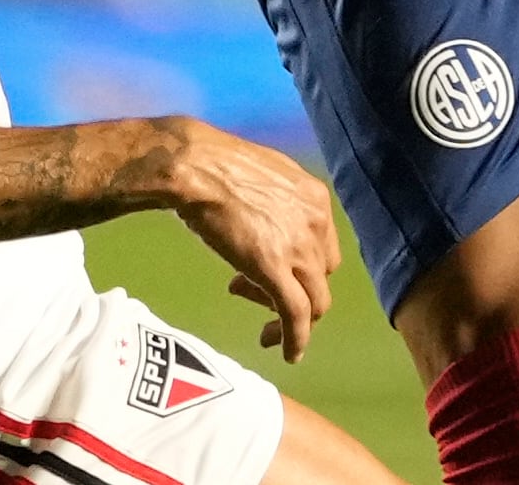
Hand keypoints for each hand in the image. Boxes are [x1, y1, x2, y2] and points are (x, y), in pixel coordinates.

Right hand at [161, 121, 341, 362]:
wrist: (195, 166)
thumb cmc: (216, 166)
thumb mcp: (264, 177)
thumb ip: (278, 202)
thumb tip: (268, 218)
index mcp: (316, 199)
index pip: (324, 248)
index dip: (300, 267)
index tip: (268, 272)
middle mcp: (316, 223)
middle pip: (321, 276)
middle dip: (294, 291)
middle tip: (255, 293)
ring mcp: (298, 248)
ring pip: (314, 302)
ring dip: (291, 319)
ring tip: (263, 327)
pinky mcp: (274, 271)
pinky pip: (295, 315)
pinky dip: (295, 339)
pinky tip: (286, 353)